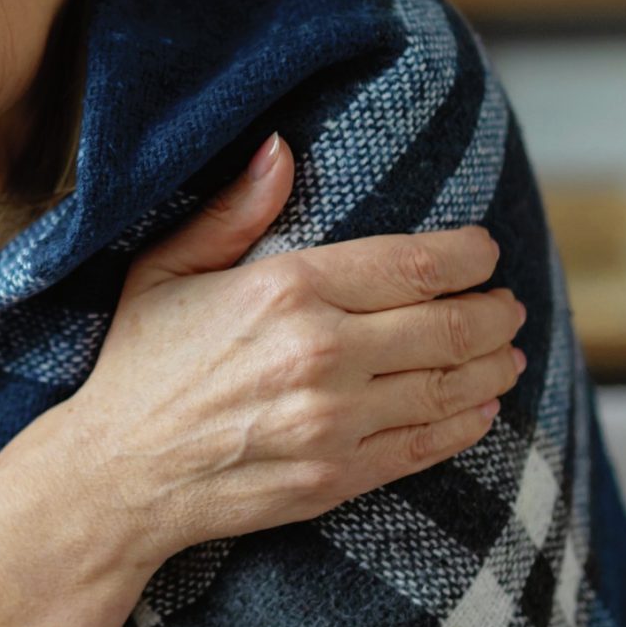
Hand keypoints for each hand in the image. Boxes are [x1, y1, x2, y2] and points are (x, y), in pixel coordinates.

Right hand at [57, 132, 525, 568]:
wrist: (118, 477)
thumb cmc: (138, 368)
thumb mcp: (166, 271)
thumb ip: (233, 211)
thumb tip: (279, 148)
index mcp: (286, 291)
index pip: (412, 264)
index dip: (467, 256)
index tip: (484, 252)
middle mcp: (321, 354)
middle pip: (447, 325)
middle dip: (493, 311)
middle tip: (506, 304)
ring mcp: (335, 422)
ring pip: (449, 386)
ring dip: (493, 365)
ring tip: (507, 352)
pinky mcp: (338, 478)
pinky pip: (425, 445)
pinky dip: (466, 423)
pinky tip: (480, 408)